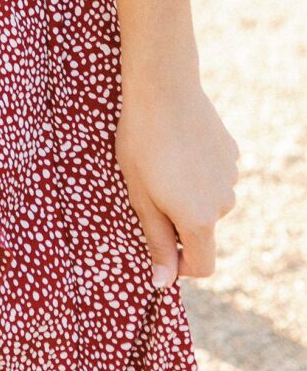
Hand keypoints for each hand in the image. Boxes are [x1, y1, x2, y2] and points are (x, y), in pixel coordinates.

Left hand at [116, 63, 237, 286]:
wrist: (162, 88)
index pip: (202, 266)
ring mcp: (230, 177)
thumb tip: (163, 282)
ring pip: (208, 200)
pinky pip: (214, 174)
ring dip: (189, 193)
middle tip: (150, 188)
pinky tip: (178, 145)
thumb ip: (156, 241)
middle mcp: (223, 204)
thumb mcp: (139, 195)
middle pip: (203, 230)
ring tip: (162, 161)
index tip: (159, 245)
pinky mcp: (232, 153)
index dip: (180, 264)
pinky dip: (198, 170)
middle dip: (179, 220)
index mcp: (199, 220)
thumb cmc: (141, 143)